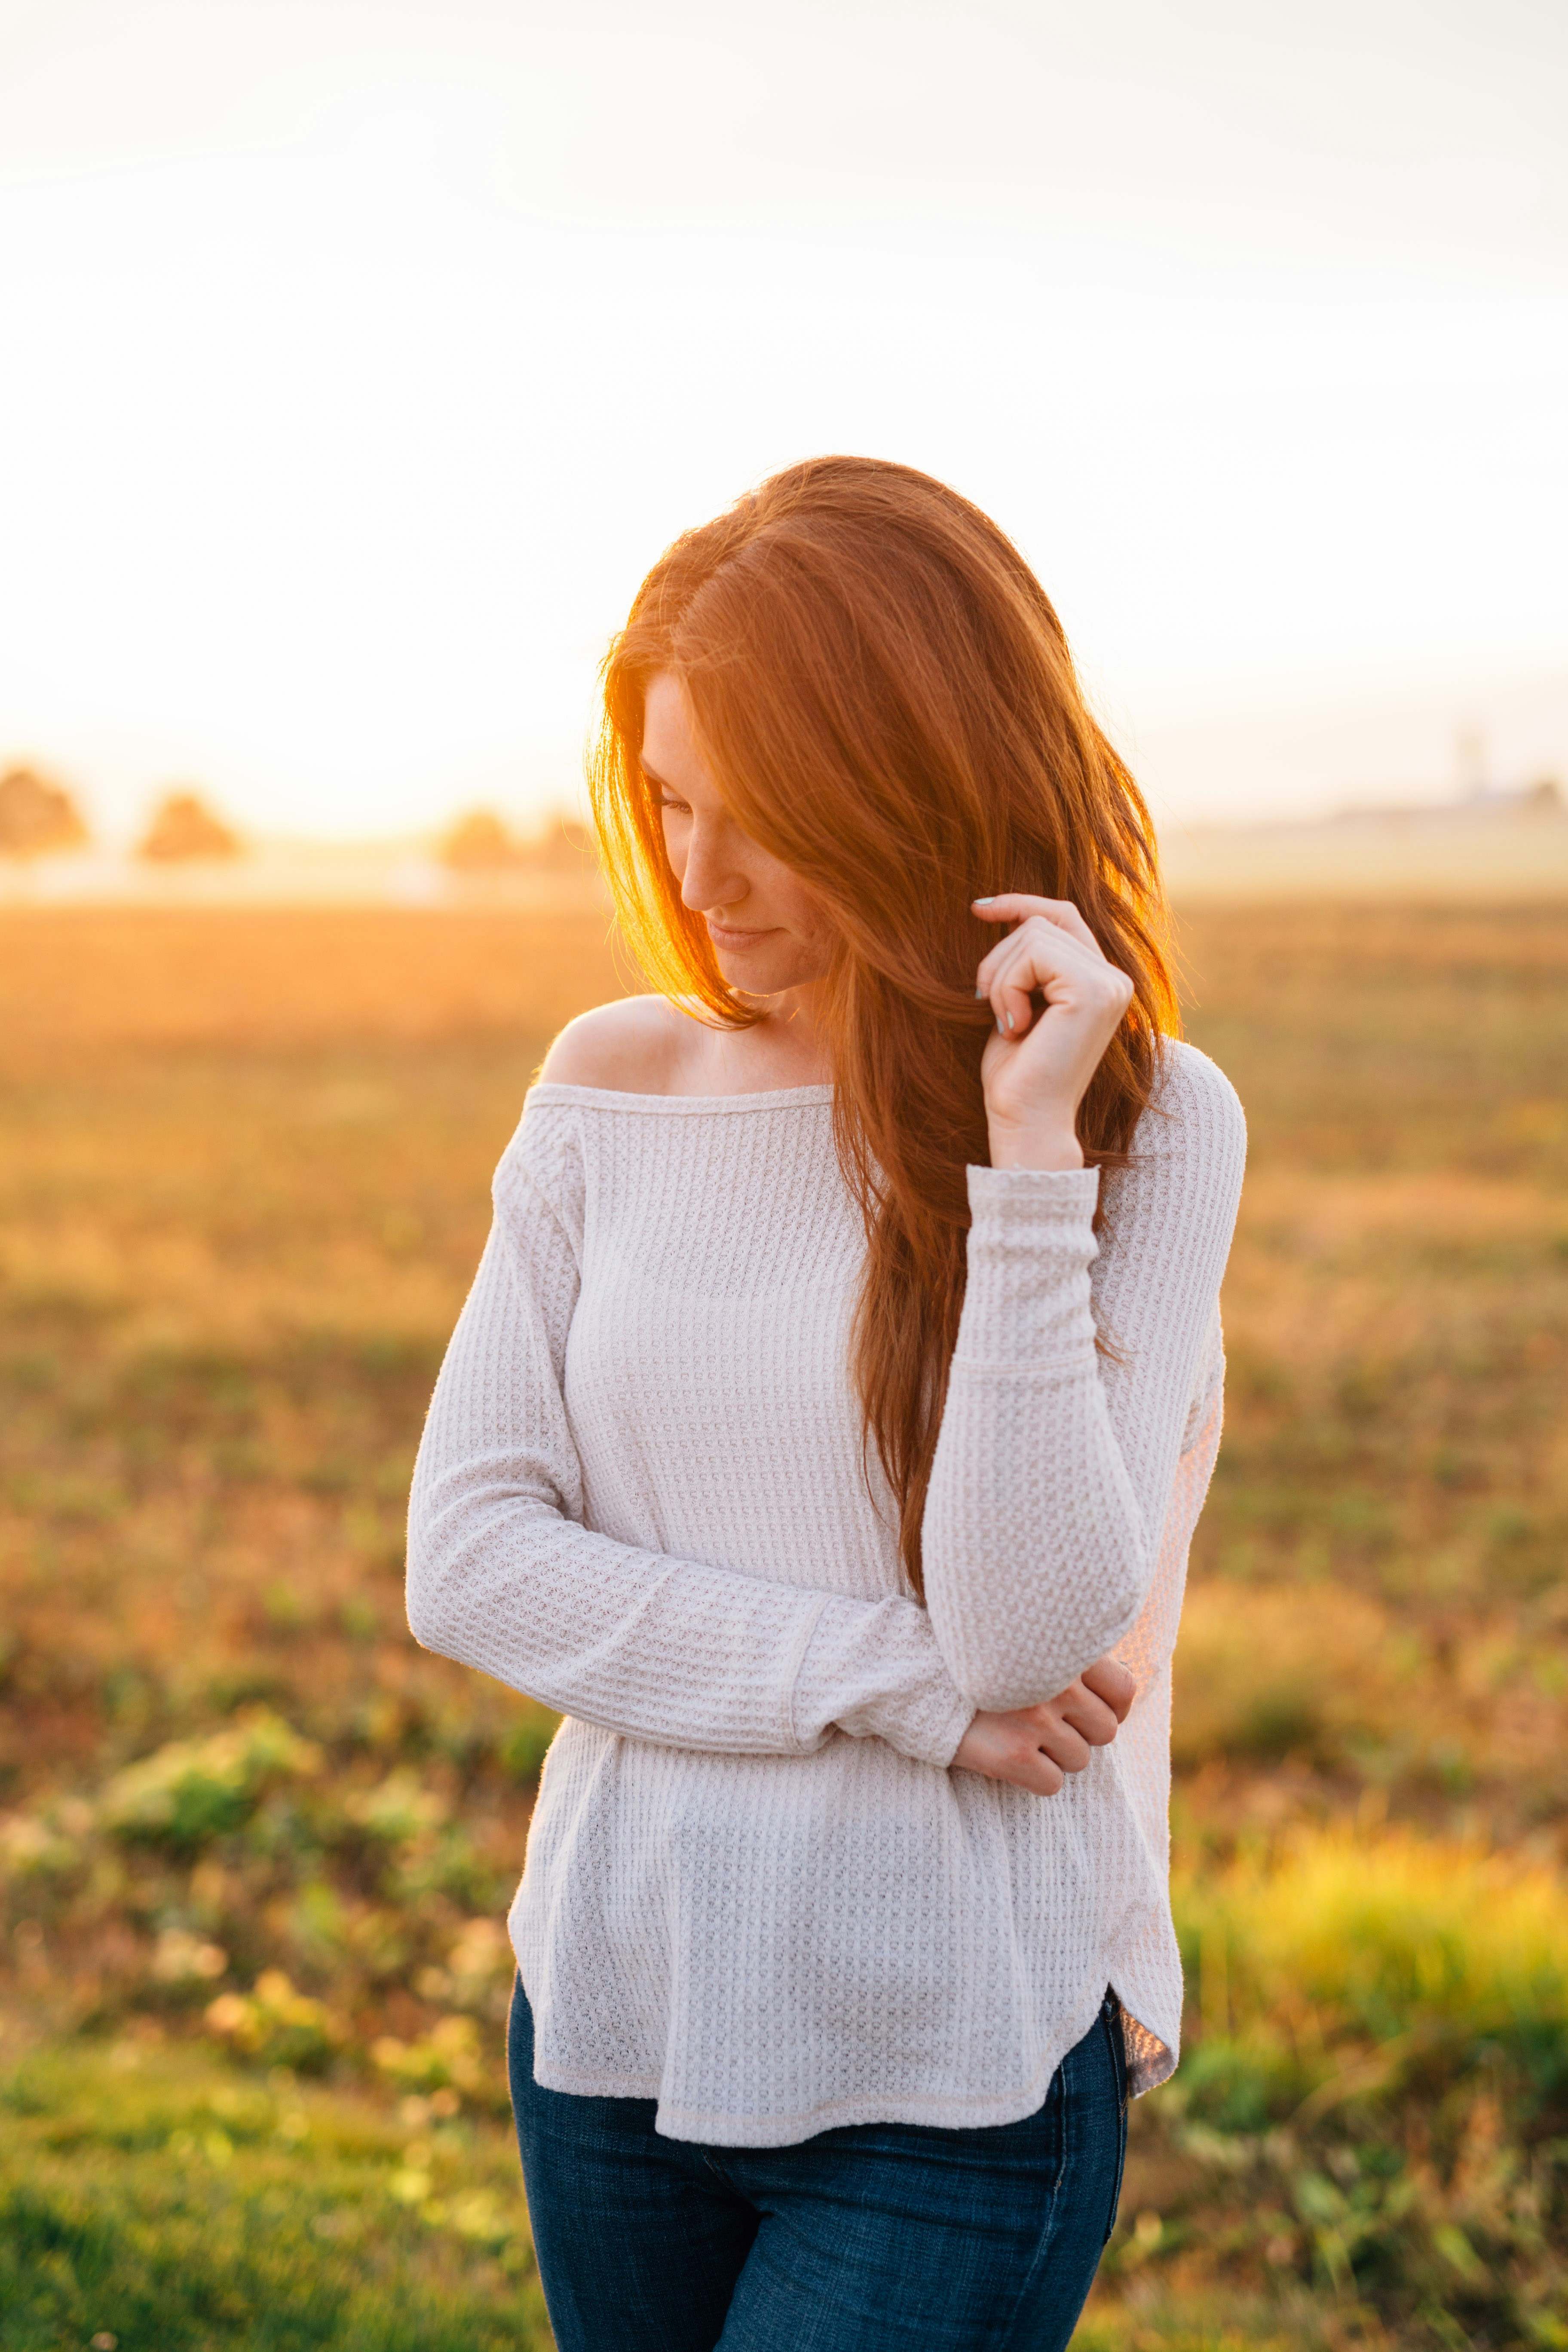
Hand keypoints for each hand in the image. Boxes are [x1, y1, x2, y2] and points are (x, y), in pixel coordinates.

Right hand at [950, 1656, 1136, 1794]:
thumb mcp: (1025, 1639)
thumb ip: (1066, 1657)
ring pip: (1080, 1760)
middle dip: (1080, 1733)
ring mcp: (1035, 1721)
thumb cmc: (968, 1657)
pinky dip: (1035, 1778)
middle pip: (1105, 1730)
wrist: (909, 1672)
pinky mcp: (1013, 1756)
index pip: (1124, 1689)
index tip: (1093, 1711)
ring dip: (1056, 1755)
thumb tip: (1114, 1693)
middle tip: (1045, 1724)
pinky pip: (1052, 1784)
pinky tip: (1009, 1756)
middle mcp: (1056, 1683)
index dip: (1115, 1708)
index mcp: (1063, 1650)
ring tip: (1020, 1735)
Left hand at [973, 895, 1134, 1169]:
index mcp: (1101, 981)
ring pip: (1033, 934)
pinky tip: (1016, 1026)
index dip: (1022, 904)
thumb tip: (1006, 914)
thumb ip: (1026, 963)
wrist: (1026, 1121)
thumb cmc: (1016, 1074)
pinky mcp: (1092, 990)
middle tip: (990, 1007)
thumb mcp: (1018, 1004)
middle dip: (999, 959)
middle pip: (1042, 922)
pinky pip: (1032, 953)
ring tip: (1008, 1022)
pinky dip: (1008, 987)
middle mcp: (1115, 978)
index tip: (979, 909)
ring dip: (1001, 977)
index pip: (1063, 916)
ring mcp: (1109, 983)